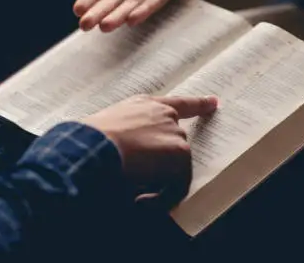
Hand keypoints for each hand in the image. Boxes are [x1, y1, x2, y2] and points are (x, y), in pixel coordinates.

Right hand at [81, 94, 217, 203]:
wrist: (92, 146)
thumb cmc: (89, 142)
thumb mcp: (110, 129)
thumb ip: (128, 136)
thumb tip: (130, 157)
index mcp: (145, 105)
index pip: (178, 103)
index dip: (198, 103)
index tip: (214, 102)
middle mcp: (163, 114)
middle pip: (176, 143)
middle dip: (162, 165)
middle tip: (138, 181)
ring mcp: (174, 131)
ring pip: (176, 165)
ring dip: (160, 182)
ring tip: (135, 194)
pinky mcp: (180, 152)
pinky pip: (179, 182)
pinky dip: (163, 196)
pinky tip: (142, 200)